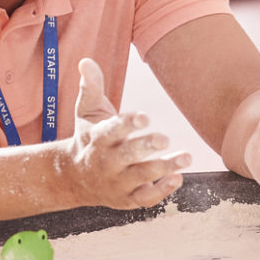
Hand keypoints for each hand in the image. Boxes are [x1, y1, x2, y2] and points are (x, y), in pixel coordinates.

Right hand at [61, 58, 189, 208]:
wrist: (72, 178)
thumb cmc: (88, 138)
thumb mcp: (86, 112)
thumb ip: (90, 87)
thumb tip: (85, 61)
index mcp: (98, 139)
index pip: (112, 130)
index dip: (127, 123)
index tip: (144, 116)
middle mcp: (106, 162)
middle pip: (127, 156)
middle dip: (146, 147)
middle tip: (165, 138)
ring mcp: (116, 182)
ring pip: (141, 177)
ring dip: (164, 168)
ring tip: (186, 157)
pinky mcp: (126, 199)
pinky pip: (145, 198)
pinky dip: (162, 191)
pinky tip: (178, 178)